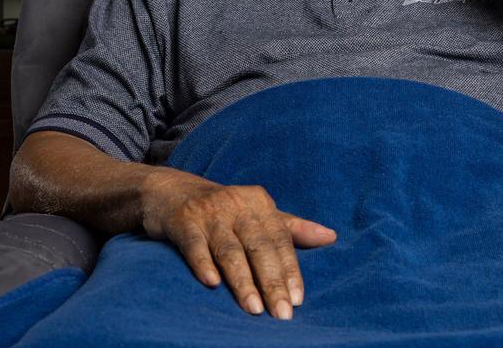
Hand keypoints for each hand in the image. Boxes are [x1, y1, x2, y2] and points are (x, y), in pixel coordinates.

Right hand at [141, 168, 336, 319]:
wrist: (171, 190)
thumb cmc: (224, 209)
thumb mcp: (258, 212)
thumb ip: (292, 227)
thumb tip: (331, 237)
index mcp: (260, 203)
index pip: (280, 240)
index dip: (290, 270)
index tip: (297, 299)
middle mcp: (237, 205)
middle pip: (259, 247)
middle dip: (271, 282)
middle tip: (281, 313)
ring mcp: (208, 213)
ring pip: (229, 250)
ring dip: (242, 281)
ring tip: (254, 308)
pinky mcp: (182, 221)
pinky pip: (194, 245)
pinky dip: (203, 263)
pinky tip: (212, 284)